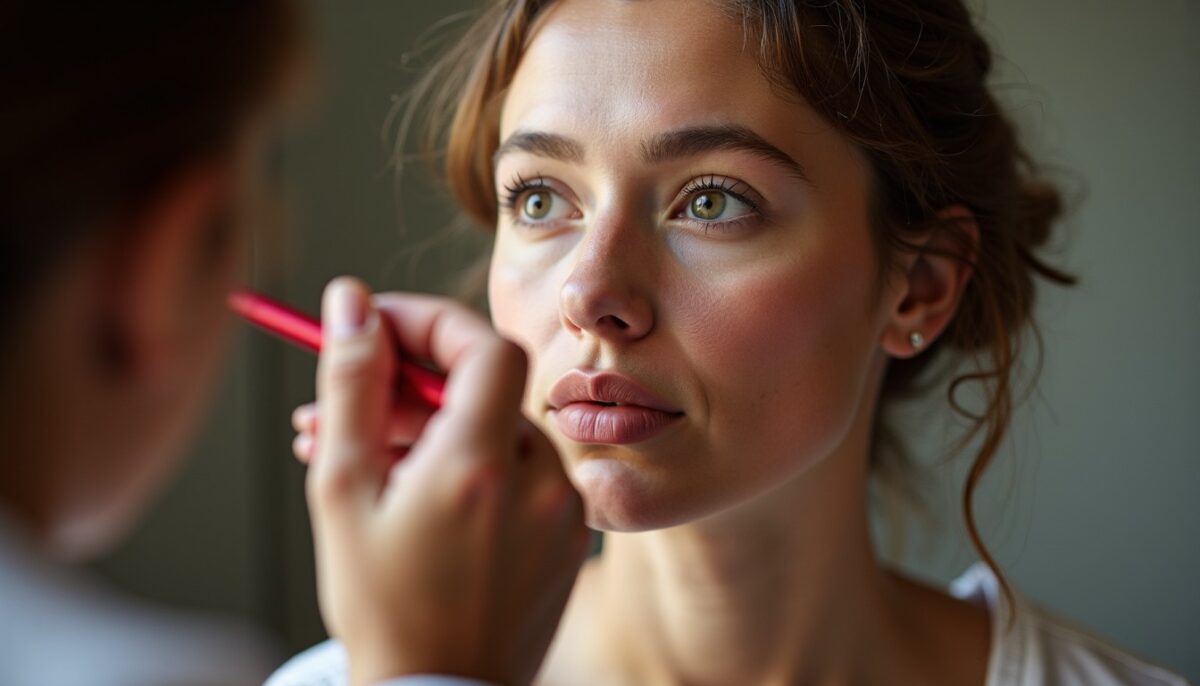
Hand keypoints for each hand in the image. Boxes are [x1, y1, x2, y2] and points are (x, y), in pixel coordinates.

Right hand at [302, 278, 588, 685]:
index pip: (482, 345)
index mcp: (481, 468)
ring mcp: (562, 512)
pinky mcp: (569, 538)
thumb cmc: (381, 608)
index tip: (377, 325)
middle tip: (349, 400)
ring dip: (433, 426)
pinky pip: (520, 473)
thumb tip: (353, 302)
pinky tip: (414, 485)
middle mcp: (539, 483)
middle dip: (412, 380)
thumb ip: (353, 386)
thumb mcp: (343, 491)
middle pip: (485, 388)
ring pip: (496, 430)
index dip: (428, 322)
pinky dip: (470, 464)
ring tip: (359, 453)